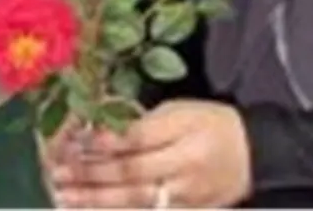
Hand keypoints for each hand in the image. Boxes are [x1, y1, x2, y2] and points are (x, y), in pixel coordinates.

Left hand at [45, 99, 252, 207]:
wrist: (254, 154)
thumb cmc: (211, 124)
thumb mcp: (180, 110)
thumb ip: (144, 123)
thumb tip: (101, 134)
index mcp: (186, 132)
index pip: (137, 139)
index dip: (103, 142)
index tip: (72, 142)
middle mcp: (186, 166)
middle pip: (131, 173)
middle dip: (90, 174)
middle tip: (58, 173)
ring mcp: (186, 194)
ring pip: (135, 200)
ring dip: (96, 200)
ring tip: (65, 197)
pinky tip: (93, 210)